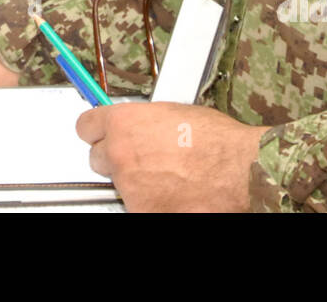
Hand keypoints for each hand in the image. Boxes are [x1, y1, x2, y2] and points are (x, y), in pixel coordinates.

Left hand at [76, 102, 266, 211]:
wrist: (240, 172)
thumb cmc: (218, 141)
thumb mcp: (173, 113)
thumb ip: (144, 121)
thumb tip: (137, 127)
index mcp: (124, 123)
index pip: (86, 126)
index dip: (99, 131)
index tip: (103, 134)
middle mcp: (120, 155)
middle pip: (98, 158)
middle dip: (117, 159)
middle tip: (144, 160)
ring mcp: (129, 188)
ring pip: (119, 185)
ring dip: (136, 183)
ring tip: (170, 178)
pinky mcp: (142, 213)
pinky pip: (137, 206)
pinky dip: (153, 203)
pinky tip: (175, 194)